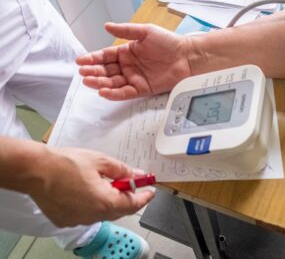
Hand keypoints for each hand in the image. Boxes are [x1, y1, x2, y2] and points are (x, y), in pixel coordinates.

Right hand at [28, 147, 154, 226]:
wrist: (36, 170)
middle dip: (128, 198)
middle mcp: (92, 216)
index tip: (151, 191)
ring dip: (109, 201)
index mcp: (105, 202)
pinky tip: (87, 191)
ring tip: (107, 184)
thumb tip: (138, 175)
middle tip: (132, 184)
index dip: (144, 197)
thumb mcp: (101, 161)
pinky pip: (86, 215)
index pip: (133, 204)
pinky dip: (92, 205)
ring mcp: (78, 221)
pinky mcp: (65, 220)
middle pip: (118, 210)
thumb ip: (122, 170)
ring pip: (102, 213)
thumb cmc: (67, 163)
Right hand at [76, 23, 191, 99]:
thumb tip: (106, 26)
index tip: (81, 61)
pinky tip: (104, 91)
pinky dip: (114, 93)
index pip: (105, 56)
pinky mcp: (142, 89)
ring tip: (89, 81)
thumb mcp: (145, 32)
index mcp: (127, 52)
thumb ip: (126, 31)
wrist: (187, 56)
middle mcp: (128, 66)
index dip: (92, 59)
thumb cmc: (169, 42)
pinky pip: (125, 92)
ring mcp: (134, 78)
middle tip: (83, 73)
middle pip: (106, 70)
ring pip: (113, 82)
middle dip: (93, 72)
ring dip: (100, 83)